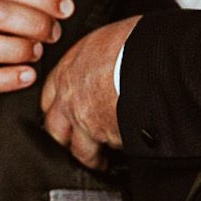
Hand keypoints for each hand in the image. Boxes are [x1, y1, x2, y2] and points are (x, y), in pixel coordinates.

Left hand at [40, 17, 139, 169]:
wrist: (151, 60)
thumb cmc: (136, 42)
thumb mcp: (110, 38)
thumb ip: (102, 55)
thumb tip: (112, 54)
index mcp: (69, 69)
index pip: (49, 96)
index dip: (55, 107)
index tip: (61, 114)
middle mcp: (71, 98)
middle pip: (55, 129)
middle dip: (63, 140)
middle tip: (71, 145)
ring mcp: (87, 121)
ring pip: (80, 150)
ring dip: (90, 158)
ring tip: (100, 163)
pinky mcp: (108, 137)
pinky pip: (110, 151)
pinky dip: (117, 153)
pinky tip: (125, 151)